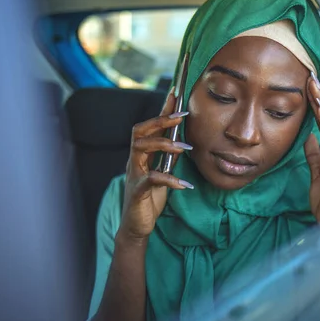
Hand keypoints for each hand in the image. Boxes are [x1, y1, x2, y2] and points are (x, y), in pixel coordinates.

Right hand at [120, 89, 194, 239]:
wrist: (137, 226)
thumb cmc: (149, 198)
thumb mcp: (162, 173)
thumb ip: (168, 158)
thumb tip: (182, 141)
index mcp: (141, 155)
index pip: (150, 126)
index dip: (162, 110)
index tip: (175, 94)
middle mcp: (134, 160)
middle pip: (140, 131)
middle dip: (160, 120)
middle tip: (182, 116)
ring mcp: (134, 174)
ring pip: (141, 148)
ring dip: (165, 145)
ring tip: (185, 149)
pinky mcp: (137, 190)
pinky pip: (151, 179)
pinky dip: (169, 179)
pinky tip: (184, 184)